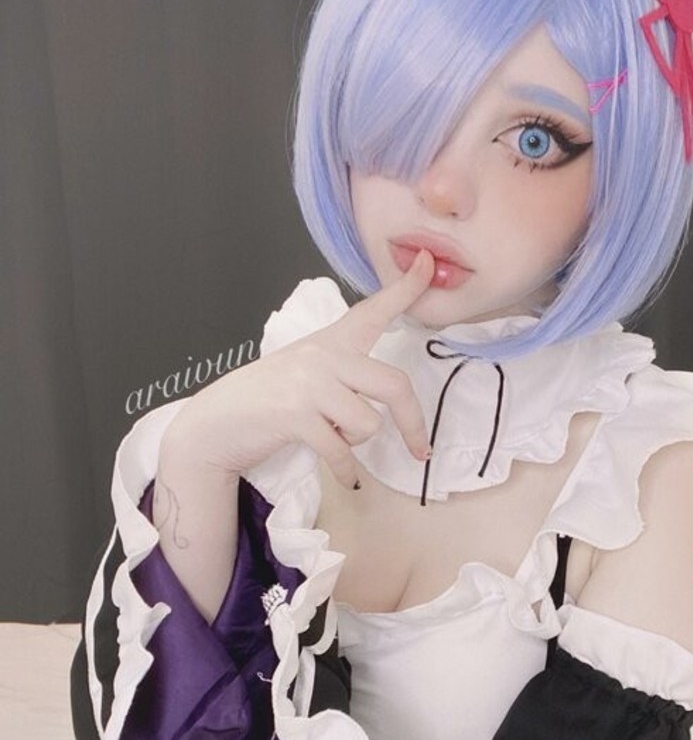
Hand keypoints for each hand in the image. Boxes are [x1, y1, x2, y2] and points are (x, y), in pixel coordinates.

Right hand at [162, 251, 434, 487]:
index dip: (406, 288)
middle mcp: (323, 357)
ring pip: (368, 424)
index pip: (374, 310)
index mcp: (331, 343)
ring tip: (334, 438)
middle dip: (413, 424)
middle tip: (419, 449)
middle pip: (394, 385)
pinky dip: (345, 470)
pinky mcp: (294, 415)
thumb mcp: (308, 372)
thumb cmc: (268, 400)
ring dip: (357, 443)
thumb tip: (391, 401)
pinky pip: (340, 450)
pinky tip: (345, 477)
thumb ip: (346, 373)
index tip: (427, 262)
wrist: (217, 422)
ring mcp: (308, 385)